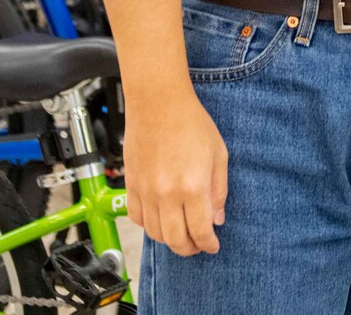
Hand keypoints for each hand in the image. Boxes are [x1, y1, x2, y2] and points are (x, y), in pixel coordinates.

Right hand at [124, 86, 228, 256]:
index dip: (208, 244)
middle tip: (197, 245)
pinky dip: (148, 225)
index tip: (212, 245)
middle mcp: (167, 194)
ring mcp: (146, 191)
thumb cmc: (190, 121)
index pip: (200, 232)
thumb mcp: (218, 154)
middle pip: (176, 240)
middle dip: (190, 248)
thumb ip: (218, 190)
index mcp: (193, 187)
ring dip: (169, 239)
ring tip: (180, 233)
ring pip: (154, 233)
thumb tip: (217, 218)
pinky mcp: (131, 184)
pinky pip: (136, 217)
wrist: (158, 101)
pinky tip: (159, 218)